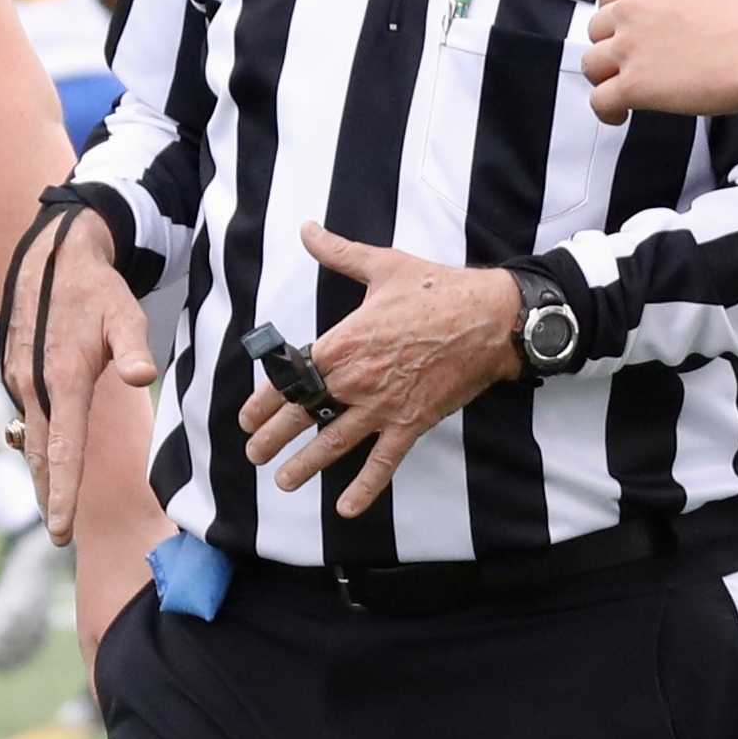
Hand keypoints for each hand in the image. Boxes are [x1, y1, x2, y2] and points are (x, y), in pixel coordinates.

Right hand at [0, 212, 158, 545]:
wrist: (55, 256)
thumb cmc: (97, 289)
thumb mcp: (124, 314)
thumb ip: (132, 349)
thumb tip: (140, 378)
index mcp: (62, 379)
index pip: (64, 450)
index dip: (63, 493)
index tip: (61, 531)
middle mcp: (34, 384)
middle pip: (43, 455)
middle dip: (50, 497)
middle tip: (60, 536)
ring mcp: (21, 378)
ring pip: (33, 437)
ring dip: (43, 473)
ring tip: (53, 507)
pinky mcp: (18, 370)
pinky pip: (30, 416)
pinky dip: (39, 442)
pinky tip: (50, 457)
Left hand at [239, 224, 521, 518]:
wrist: (489, 318)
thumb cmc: (436, 289)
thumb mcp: (382, 265)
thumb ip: (338, 252)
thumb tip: (307, 228)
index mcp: (344, 343)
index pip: (292, 378)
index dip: (265, 400)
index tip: (248, 416)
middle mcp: (357, 379)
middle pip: (304, 414)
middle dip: (274, 437)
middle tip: (254, 455)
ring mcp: (384, 405)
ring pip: (335, 443)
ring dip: (306, 465)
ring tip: (283, 482)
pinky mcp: (412, 422)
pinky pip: (384, 462)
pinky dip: (365, 487)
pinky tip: (346, 509)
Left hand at [584, 0, 737, 124]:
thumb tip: (684, 2)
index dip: (613, 18)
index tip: (619, 30)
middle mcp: (631, 10)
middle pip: (595, 31)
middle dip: (610, 47)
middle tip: (627, 61)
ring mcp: (628, 48)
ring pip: (591, 65)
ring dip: (605, 78)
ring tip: (621, 89)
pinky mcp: (634, 85)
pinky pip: (600, 100)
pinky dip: (607, 110)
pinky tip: (619, 114)